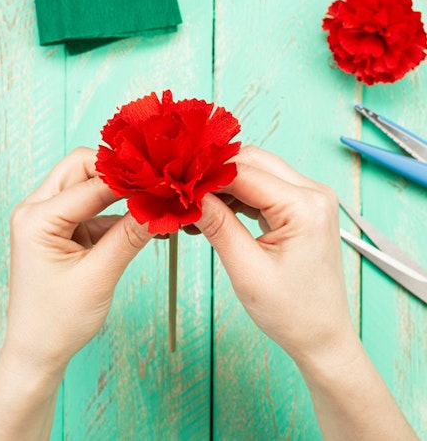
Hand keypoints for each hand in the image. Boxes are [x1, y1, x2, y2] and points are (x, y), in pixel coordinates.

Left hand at [5, 147, 152, 372]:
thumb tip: (159, 208)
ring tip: (152, 204)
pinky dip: (118, 212)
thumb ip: (129, 237)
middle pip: (81, 169)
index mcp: (36, 218)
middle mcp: (37, 210)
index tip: (161, 180)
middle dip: (118, 174)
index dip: (128, 180)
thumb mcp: (98, 277)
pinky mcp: (63, 229)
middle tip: (153, 185)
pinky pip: (93, 208)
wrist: (39, 350)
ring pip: (88, 185)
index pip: (89, 183)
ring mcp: (49, 218)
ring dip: (120, 192)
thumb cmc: (58, 320)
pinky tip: (143, 223)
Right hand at [195, 145, 353, 361]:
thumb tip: (190, 195)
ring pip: (257, 172)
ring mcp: (310, 199)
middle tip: (185, 195)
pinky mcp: (303, 208)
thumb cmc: (291, 311)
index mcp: (305, 207)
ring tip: (197, 209)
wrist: (321, 335)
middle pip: (253, 162)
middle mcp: (313, 193)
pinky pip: (265, 189)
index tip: (177, 185)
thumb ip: (218, 226)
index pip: (244, 173)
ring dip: (225, 185)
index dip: (206, 176)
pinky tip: (217, 212)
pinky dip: (238, 196)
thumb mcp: (246, 269)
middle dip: (215, 175)